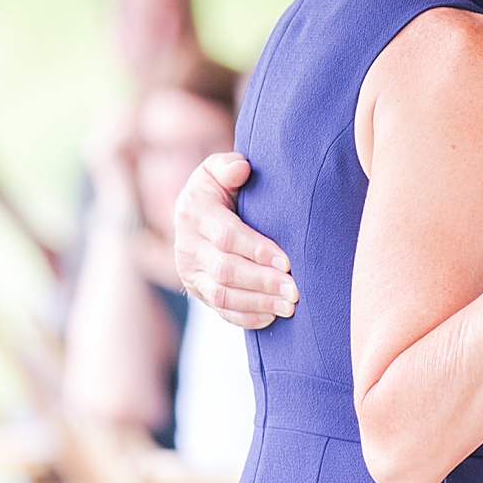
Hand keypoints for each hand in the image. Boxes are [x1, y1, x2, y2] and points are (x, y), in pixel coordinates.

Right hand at [174, 153, 299, 328]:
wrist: (199, 209)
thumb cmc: (220, 185)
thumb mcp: (218, 168)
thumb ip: (228, 166)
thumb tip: (241, 169)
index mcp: (193, 211)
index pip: (226, 235)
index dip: (257, 249)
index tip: (287, 261)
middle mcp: (187, 244)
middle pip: (226, 270)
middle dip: (263, 282)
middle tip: (295, 290)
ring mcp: (189, 271)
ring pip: (222, 295)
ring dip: (258, 303)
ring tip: (289, 306)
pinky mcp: (196, 289)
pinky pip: (219, 309)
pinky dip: (245, 317)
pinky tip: (270, 317)